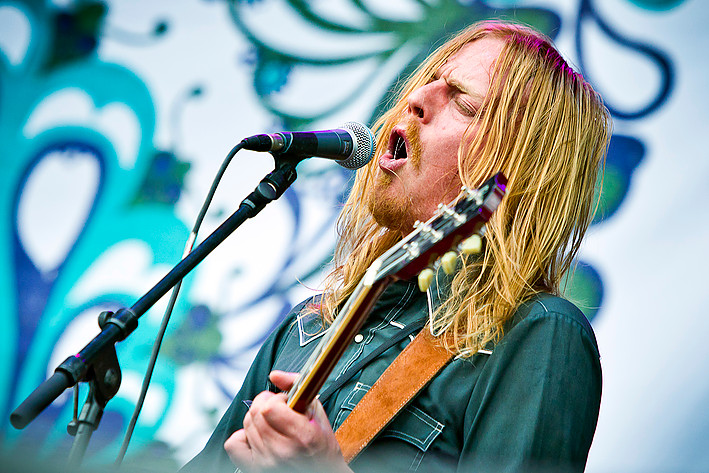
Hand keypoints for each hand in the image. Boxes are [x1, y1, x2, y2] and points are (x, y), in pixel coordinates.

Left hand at [224, 370, 350, 471]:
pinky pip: (234, 444)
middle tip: (279, 410)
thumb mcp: (318, 413)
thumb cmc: (321, 446)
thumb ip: (297, 387)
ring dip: (257, 418)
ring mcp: (267, 462)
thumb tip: (275, 375)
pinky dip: (242, 435)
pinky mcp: (256, 469)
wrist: (322, 472)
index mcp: (302, 436)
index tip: (286, 403)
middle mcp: (282, 451)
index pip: (270, 407)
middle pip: (255, 413)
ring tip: (273, 423)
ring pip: (246, 424)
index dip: (276, 399)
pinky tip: (257, 436)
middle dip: (266, 404)